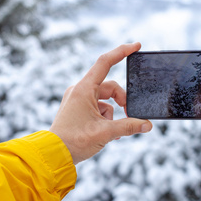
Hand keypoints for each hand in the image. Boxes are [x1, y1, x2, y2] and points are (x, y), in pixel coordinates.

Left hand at [50, 43, 152, 164]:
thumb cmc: (74, 141)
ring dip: (112, 114)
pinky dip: (105, 119)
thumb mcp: (105, 133)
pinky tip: (105, 133)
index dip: (122, 52)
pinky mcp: (77, 109)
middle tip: (129, 115)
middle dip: (121, 101)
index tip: (136, 46)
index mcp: (83, 89)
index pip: (105, 63)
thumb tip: (147, 125)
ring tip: (110, 132)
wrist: (54, 155)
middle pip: (109, 87)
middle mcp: (79, 91)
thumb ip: (128, 126)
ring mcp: (77, 99)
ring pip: (104, 100)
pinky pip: (97, 108)